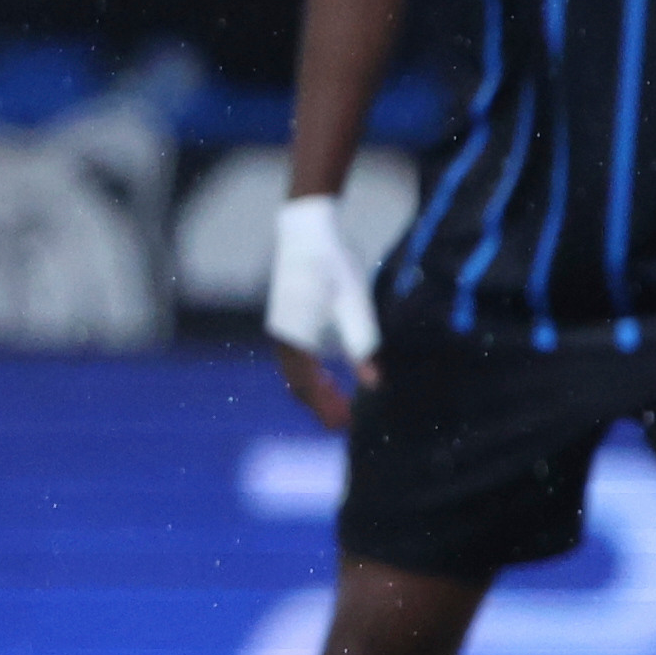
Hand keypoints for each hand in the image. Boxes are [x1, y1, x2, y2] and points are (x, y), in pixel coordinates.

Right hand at [266, 193, 379, 431]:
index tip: (346, 425)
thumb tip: (373, 385)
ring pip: (293, 372)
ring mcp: (282, 327)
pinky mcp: (287, 318)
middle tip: (344, 424)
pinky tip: (329, 375)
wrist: (304, 229)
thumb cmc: (332, 264)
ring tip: (338, 405)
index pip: (308, 387)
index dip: (326, 408)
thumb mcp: (355, 304)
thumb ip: (362, 344)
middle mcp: (283, 337)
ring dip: (315, 391)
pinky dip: (309, 373)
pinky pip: (294, 357)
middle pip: (298, 384)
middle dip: (320, 405)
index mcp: (296, 338)